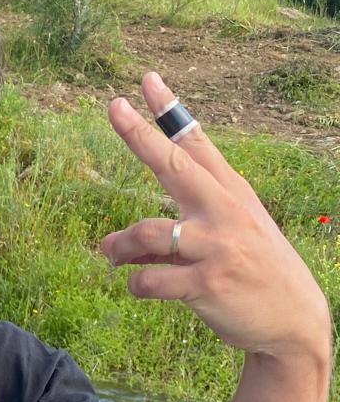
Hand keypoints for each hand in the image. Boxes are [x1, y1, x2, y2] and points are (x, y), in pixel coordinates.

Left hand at [100, 72, 330, 359]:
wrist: (293, 321)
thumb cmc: (250, 273)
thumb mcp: (222, 240)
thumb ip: (167, 235)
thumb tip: (111, 244)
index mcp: (230, 193)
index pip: (197, 142)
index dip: (170, 110)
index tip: (146, 80)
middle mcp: (224, 211)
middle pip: (173, 166)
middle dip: (140, 136)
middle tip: (111, 107)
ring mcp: (217, 246)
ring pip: (147, 232)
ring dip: (118, 245)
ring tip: (109, 253)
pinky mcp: (207, 283)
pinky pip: (149, 279)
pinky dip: (135, 283)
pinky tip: (138, 286)